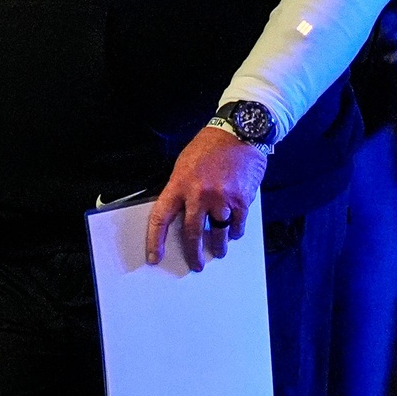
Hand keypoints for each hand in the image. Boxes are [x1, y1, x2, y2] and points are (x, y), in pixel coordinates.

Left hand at [146, 127, 266, 270]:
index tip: (155, 257)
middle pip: (192, 233)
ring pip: (218, 234)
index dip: (155, 241)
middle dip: (193, 253)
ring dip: (218, 246)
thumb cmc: (211, 146)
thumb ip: (181, 189)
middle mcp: (198, 194)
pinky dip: (235, 232)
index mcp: (179, 184)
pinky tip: (234, 232)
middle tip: (196, 264)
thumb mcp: (185, 164)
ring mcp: (221, 199)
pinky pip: (237, 226)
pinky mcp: (241, 200)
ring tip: (219, 251)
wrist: (240, 132)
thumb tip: (179, 213)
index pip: (160, 218)